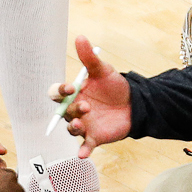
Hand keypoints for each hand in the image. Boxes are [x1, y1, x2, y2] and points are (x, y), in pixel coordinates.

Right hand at [58, 37, 133, 157]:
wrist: (134, 103)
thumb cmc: (114, 86)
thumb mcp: (103, 70)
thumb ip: (90, 57)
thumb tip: (80, 37)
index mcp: (74, 93)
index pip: (57, 93)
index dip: (60, 91)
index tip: (70, 88)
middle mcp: (74, 110)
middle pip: (63, 112)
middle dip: (71, 109)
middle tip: (86, 106)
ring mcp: (84, 125)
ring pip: (71, 129)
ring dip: (73, 127)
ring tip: (80, 123)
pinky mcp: (94, 138)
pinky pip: (85, 146)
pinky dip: (83, 150)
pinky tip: (82, 154)